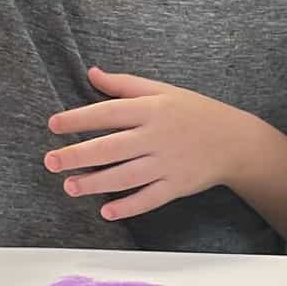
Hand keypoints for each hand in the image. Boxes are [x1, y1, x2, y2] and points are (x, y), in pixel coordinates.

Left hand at [48, 67, 259, 221]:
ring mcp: (168, 163)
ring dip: (95, 184)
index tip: (53, 125)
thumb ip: (125, 85)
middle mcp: (157, 137)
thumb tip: (91, 73)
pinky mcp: (178, 186)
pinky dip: (129, 207)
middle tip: (51, 162)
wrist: (235, 141)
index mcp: (152, 110)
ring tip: (70, 187)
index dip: (79, 119)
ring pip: (125, 176)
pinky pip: (150, 198)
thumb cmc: (195, 112)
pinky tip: (107, 211)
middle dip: (77, 156)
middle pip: (111, 148)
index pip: (108, 113)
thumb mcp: (163, 91)